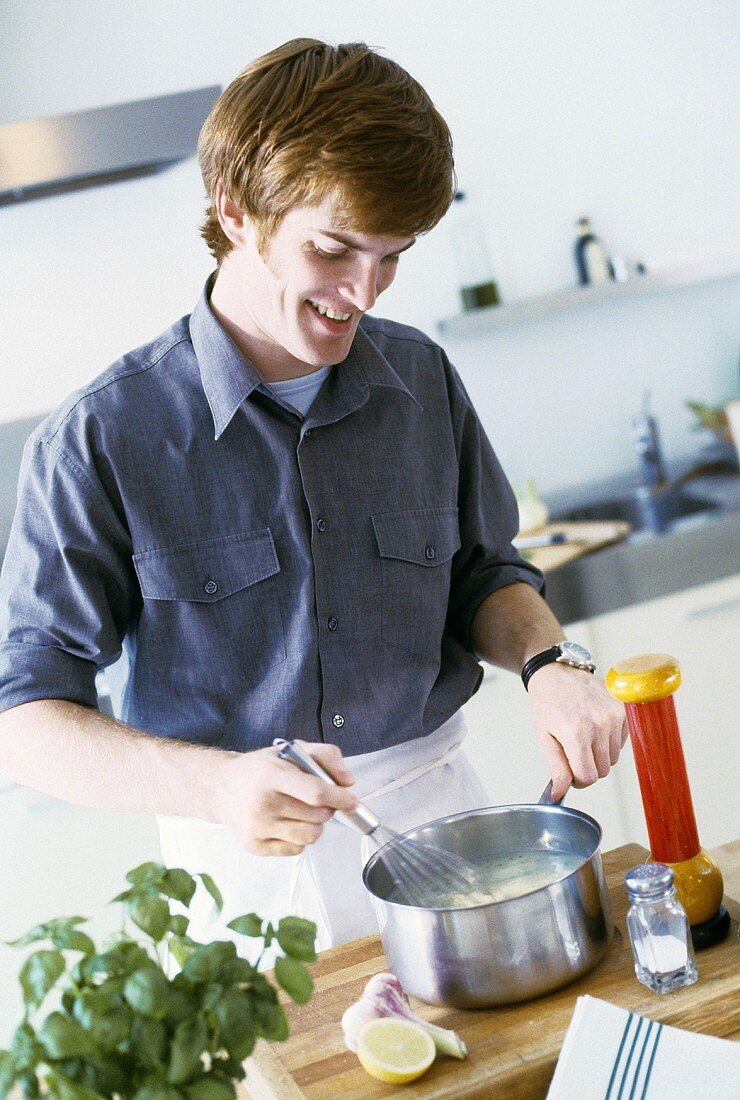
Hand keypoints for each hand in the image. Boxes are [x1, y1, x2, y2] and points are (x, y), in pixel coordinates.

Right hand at [214, 740, 357, 855]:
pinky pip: (296, 849)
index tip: (351, 800)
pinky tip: (288, 823)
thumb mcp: (291, 750)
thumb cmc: (259, 770)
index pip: (316, 792)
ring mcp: (258, 827)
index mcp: (272, 775)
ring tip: (304, 812)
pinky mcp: (255, 846)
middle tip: (317, 800)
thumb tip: (347, 781)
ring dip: (316, 825)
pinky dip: (300, 838)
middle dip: (327, 809)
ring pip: (310, 836)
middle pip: (317, 816)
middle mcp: (263, 802)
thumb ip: (325, 756)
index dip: (339, 798)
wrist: (222, 788)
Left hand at [527, 664, 628, 799]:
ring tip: (584, 734)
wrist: (557, 674)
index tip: (571, 772)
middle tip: (574, 750)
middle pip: (603, 770)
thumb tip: (559, 794)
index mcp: (577, 734)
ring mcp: (614, 716)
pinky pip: (622, 742)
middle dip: (588, 766)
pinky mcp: (624, 710)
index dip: (578, 780)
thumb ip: (556, 768)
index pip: (589, 777)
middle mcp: (600, 725)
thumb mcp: (544, 738)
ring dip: (599, 754)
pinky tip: (595, 725)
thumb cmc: (548, 704)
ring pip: (613, 758)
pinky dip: (610, 740)